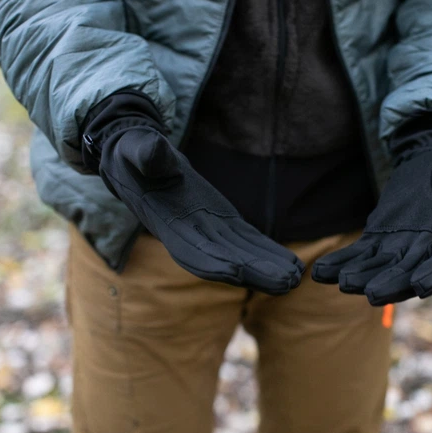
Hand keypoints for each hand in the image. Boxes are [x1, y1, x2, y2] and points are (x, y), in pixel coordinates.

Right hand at [83, 92, 304, 294]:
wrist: (141, 160)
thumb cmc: (134, 154)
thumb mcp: (136, 149)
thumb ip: (146, 153)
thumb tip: (157, 152)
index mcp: (168, 224)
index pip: (192, 251)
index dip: (215, 262)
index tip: (241, 272)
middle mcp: (190, 236)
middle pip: (226, 262)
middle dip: (255, 274)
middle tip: (287, 284)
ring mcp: (210, 232)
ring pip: (242, 256)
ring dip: (268, 269)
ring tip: (297, 278)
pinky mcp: (224, 223)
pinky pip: (248, 241)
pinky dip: (269, 253)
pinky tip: (293, 263)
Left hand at [312, 134, 431, 305]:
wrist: (431, 164)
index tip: (420, 286)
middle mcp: (425, 254)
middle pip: (406, 274)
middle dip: (389, 284)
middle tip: (371, 293)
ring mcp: (397, 250)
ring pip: (377, 269)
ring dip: (360, 277)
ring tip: (342, 280)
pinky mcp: (375, 241)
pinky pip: (355, 256)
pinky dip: (338, 265)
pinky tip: (319, 272)